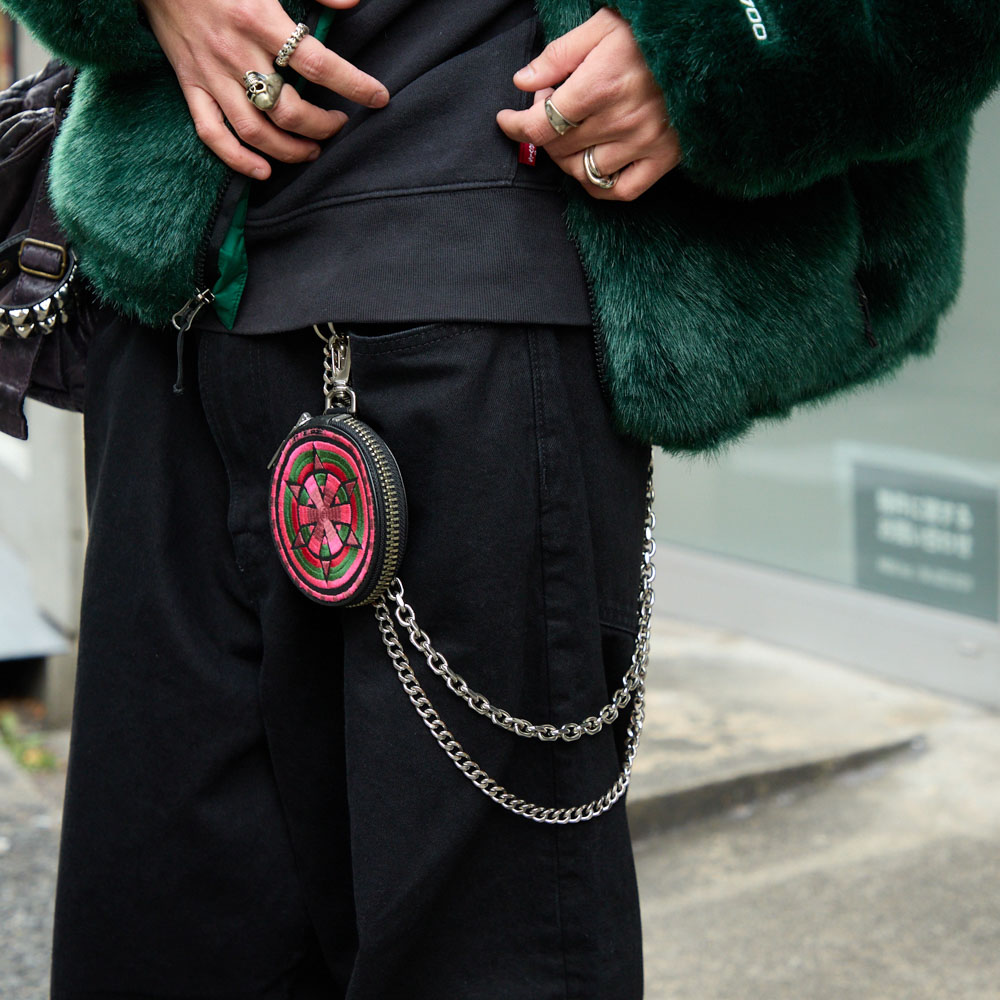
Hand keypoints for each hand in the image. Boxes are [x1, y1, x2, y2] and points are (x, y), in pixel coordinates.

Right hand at [140, 0, 388, 179]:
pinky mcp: (190, 83)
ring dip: (288, 150)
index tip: (378, 98)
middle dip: (321, 127)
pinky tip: (262, 171)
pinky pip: (211, 132)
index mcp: (260, 18)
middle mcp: (236, 52)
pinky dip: (236, 159)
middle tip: (338, 125)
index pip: (319, 64)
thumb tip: (352, 4)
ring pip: (254, 130)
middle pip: (288, 109)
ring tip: (310, 152)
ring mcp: (211, 72)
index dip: (355, 85)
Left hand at [496, 8, 679, 201]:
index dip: (516, 126)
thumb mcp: (601, 27)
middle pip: (559, 148)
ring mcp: (643, 143)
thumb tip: (523, 82)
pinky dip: (599, 186)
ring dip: (566, 157)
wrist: (706, 44)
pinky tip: (592, 166)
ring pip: (583, 171)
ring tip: (573, 134)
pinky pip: (620, 191)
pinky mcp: (663, 158)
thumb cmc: (650, 34)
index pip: (542, 124)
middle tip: (552, 109)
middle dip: (544, 131)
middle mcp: (621, 120)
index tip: (507, 121)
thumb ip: (558, 55)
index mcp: (601, 84)